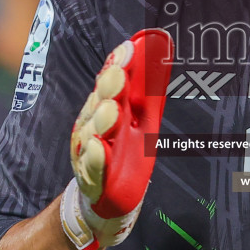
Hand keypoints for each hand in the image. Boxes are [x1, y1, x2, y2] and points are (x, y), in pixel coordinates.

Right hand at [59, 29, 173, 249]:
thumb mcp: (139, 124)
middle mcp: (92, 126)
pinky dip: (94, 157)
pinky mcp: (91, 178)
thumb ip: (145, 97)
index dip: (117, 65)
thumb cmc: (124, 155)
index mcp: (105, 109)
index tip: (129, 49)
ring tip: (111, 110)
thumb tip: (162, 57)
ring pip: (92, 132)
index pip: (109, 82)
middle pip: (99, 103)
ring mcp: (88, 151)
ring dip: (102, 121)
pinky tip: (97, 147)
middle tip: (119, 75)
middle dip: (109, 89)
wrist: (107, 200)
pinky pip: (91, 166)